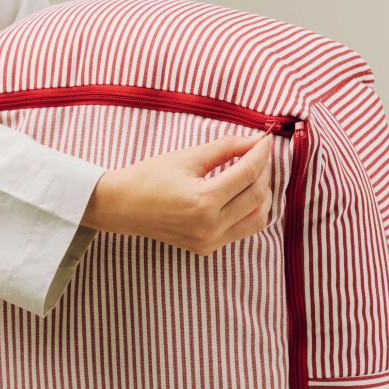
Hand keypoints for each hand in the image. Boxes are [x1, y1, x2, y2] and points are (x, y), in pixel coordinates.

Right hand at [81, 132, 273, 255]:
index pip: (248, 174)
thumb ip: (226, 148)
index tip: (265, 139)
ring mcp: (210, 242)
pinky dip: (252, 211)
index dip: (261, 153)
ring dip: (263, 194)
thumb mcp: (188, 157)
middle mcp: (210, 226)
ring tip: (255, 174)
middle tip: (260, 153)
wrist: (122, 207)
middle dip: (265, 170)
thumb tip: (254, 141)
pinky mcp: (208, 248)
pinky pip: (244, 230)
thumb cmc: (150, 177)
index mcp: (203, 201)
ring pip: (258, 218)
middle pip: (258, 196)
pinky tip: (245, 194)